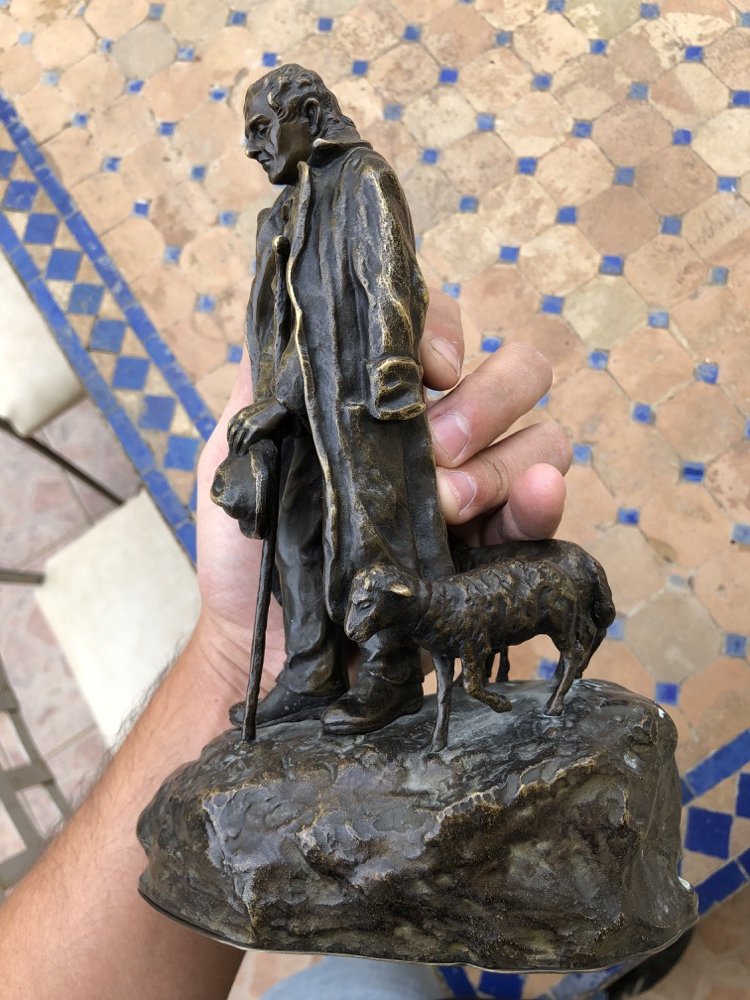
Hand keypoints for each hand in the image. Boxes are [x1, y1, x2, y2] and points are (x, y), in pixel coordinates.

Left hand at [195, 291, 570, 693]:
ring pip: (542, 437)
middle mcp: (444, 437)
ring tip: (448, 503)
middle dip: (483, 402)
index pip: (441, 332)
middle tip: (435, 449)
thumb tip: (294, 315)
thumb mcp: (239, 457)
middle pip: (516, 374)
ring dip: (499, 461)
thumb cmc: (250, 552)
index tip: (421, 372)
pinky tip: (534, 498)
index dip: (442, 335)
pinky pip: (546, 510)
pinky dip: (545, 498)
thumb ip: (265, 387)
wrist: (273, 645)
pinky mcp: (497, 553)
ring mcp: (478, 492)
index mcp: (388, 405)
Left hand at [226, 398, 286, 453]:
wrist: (278, 406)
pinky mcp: (255, 429)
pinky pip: (245, 441)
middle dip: (231, 443)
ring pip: (237, 439)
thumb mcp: (254, 411)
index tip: (230, 442)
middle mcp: (242, 418)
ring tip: (236, 454)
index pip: (230, 425)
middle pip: (232, 433)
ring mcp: (248, 423)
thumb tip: (246, 427)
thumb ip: (248, 417)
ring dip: (236, 448)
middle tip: (231, 451)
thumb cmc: (270, 408)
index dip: (229, 435)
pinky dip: (242, 448)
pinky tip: (242, 453)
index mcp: (241, 413)